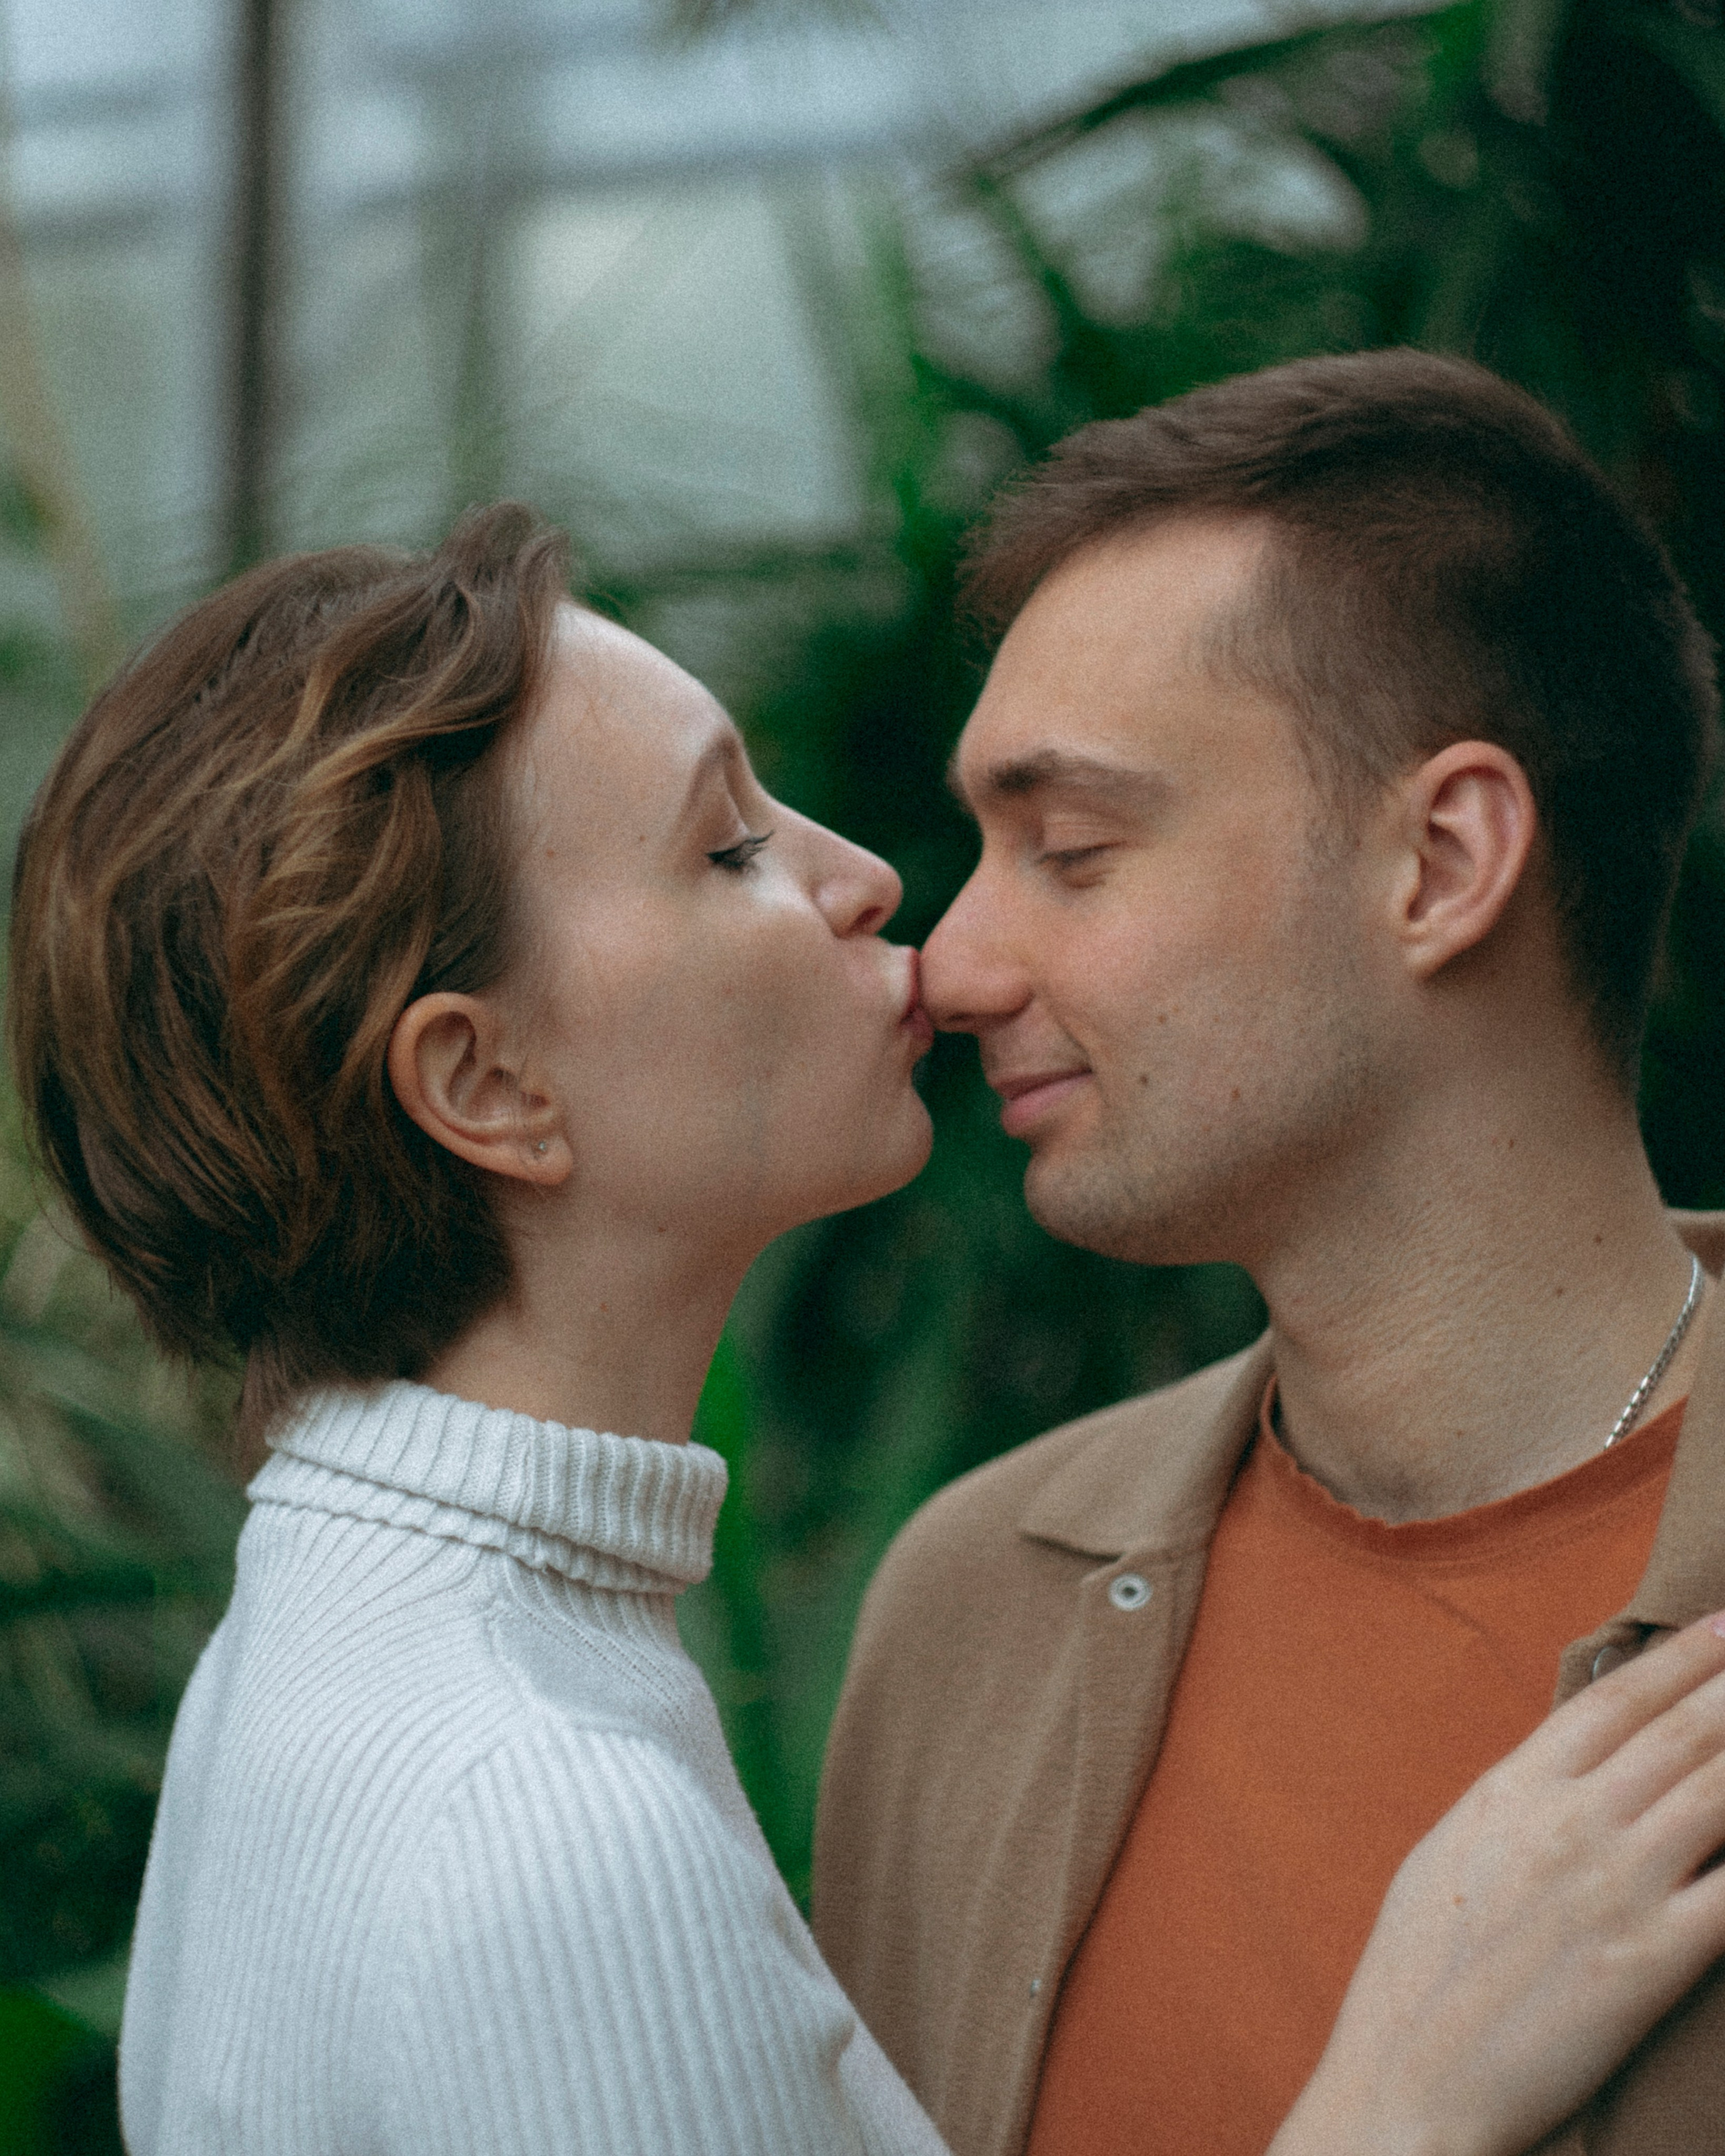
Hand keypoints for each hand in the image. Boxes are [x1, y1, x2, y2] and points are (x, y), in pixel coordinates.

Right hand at [1267, 1612, 1724, 2155]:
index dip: (1680, 1657)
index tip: (1722, 1624)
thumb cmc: (1418, 1974)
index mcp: (1513, 1790)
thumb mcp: (1451, 1853)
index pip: (1616, 1700)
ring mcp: (1618, 1885)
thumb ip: (1514, 1802)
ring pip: (1720, 1791)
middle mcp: (1571, 1821)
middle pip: (1682, 1732)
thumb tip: (1561, 1760)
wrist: (1411, 2075)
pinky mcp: (1654, 1958)